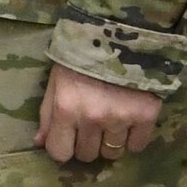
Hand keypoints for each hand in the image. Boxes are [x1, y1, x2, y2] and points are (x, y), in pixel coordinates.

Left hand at [35, 62, 161, 163]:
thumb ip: (47, 113)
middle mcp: (92, 117)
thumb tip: (40, 142)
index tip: (68, 138)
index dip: (62, 147)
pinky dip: (132, 138)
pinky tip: (128, 120)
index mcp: (65, 107)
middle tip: (90, 123)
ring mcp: (120, 118)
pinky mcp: (146, 116)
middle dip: (86, 142)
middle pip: (87, 155)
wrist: (119, 31)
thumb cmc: (79, 54)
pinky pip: (137, 146)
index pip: (60, 152)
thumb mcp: (56, 79)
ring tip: (110, 119)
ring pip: (113, 153)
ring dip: (109, 141)